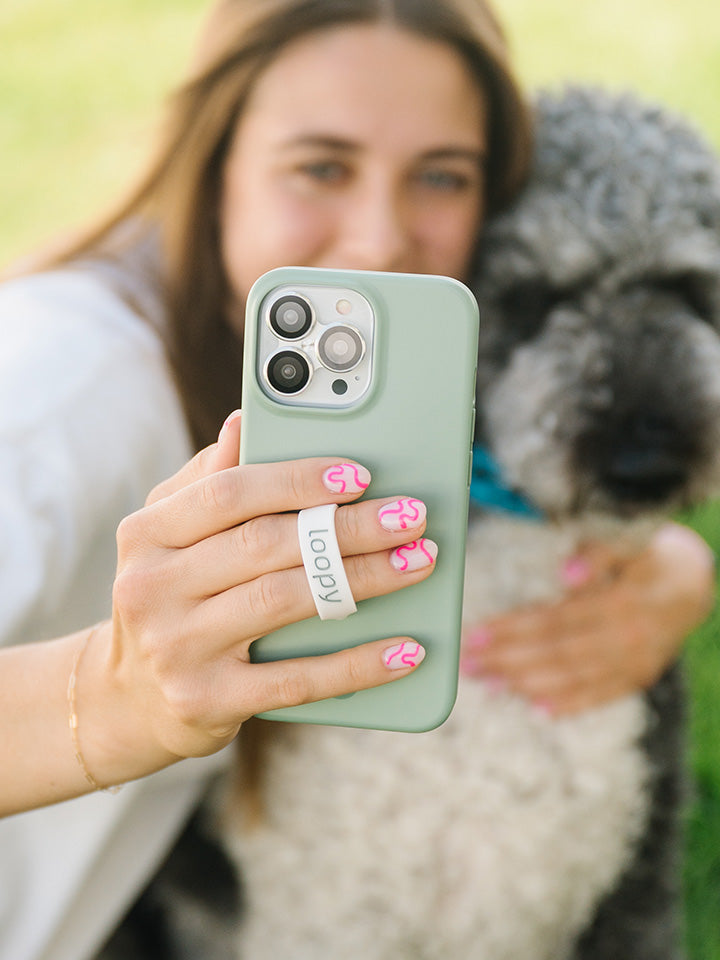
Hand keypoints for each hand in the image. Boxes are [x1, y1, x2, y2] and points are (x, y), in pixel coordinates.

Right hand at [81, 411, 434, 784]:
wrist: (129, 697)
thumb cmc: (170, 595)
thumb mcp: (169, 534)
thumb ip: (208, 481)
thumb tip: (242, 421)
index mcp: (148, 532)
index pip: (229, 493)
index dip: (297, 481)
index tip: (359, 476)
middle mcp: (154, 587)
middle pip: (266, 545)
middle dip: (349, 528)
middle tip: (411, 516)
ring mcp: (178, 648)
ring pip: (285, 602)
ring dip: (365, 580)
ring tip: (418, 562)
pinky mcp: (208, 700)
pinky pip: (297, 680)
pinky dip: (358, 663)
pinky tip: (406, 649)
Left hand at [460, 523, 714, 715]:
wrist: (694, 580)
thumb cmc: (650, 553)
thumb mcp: (630, 540)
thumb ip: (599, 554)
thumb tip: (567, 575)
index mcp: (622, 602)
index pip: (556, 620)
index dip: (513, 630)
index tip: (476, 634)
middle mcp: (629, 638)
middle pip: (558, 653)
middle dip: (508, 660)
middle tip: (469, 663)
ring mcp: (637, 662)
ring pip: (576, 678)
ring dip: (528, 683)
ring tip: (490, 684)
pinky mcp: (640, 676)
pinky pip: (603, 695)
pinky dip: (570, 704)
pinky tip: (538, 709)